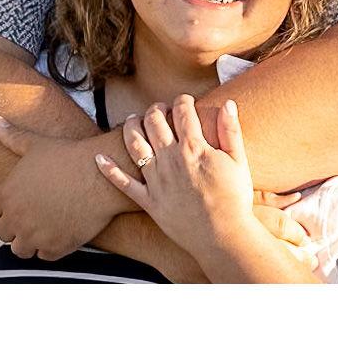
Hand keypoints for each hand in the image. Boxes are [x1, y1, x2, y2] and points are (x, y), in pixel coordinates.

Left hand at [0, 116, 119, 259]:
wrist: (99, 176)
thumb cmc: (67, 156)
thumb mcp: (36, 144)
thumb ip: (12, 137)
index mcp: (7, 194)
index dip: (2, 206)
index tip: (16, 202)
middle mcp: (16, 218)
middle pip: (2, 232)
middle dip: (13, 225)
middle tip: (30, 215)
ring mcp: (35, 235)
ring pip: (20, 249)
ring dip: (28, 240)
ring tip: (42, 227)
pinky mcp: (55, 247)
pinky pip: (43, 255)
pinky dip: (48, 247)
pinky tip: (58, 232)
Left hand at [95, 95, 259, 263]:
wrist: (224, 237)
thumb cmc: (234, 199)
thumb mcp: (238, 161)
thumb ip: (230, 130)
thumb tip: (228, 103)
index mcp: (193, 148)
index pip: (182, 112)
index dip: (182, 100)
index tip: (185, 100)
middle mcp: (170, 160)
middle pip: (154, 122)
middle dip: (156, 109)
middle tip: (160, 108)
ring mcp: (157, 181)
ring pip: (135, 145)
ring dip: (131, 127)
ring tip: (133, 119)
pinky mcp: (149, 201)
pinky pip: (123, 184)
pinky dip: (109, 170)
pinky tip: (99, 158)